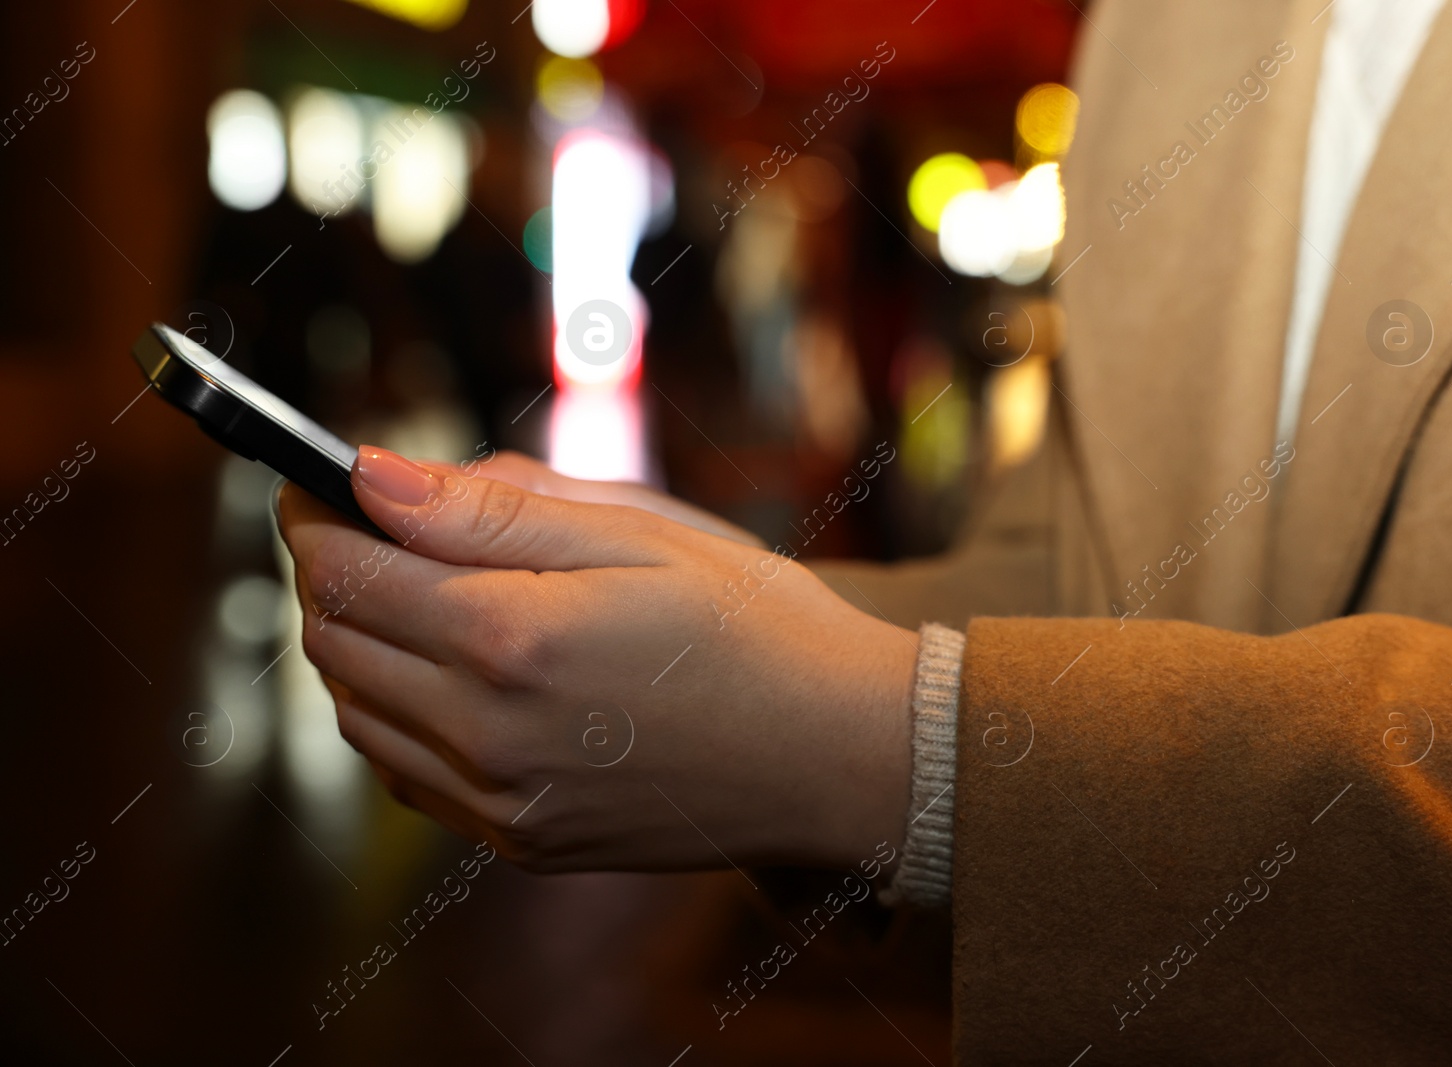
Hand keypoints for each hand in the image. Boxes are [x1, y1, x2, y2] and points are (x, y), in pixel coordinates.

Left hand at [276, 446, 918, 872]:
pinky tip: (448, 677)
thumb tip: (371, 476)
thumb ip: (494, 508)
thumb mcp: (640, 532)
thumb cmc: (759, 621)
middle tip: (369, 528)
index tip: (317, 483)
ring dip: (356, 647)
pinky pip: (408, 776)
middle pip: (334, 645)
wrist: (843, 754)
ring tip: (412, 594)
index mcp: (513, 638)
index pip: (345, 573)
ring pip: (359, 715)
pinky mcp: (524, 840)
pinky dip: (395, 717)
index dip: (312, 516)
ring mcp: (503, 801)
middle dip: (331, 574)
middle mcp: (488, 734)